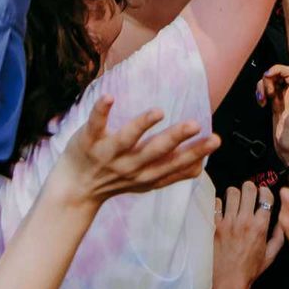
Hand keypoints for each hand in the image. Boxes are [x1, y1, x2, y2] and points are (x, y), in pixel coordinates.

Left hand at [52, 97, 216, 210]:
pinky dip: (101, 111)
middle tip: (196, 124)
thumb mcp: (145, 182)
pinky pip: (94, 125)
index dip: (195, 153)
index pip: (175, 164)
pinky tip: (109, 97)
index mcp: (147, 174)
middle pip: (155, 152)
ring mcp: (108, 154)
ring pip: (127, 139)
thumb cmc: (114, 180)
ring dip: (141, 125)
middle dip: (176, 138)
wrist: (72, 191)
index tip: (216, 140)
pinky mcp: (87, 142)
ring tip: (158, 112)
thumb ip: (171, 173)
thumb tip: (201, 167)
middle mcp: (130, 165)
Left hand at [212, 182, 283, 288]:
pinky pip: (217, 203)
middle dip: (250, 188)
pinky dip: (220, 203)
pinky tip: (223, 209)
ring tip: (235, 200)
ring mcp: (229, 222)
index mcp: (260, 227)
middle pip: (248, 188)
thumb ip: (279, 237)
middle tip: (249, 194)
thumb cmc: (249, 270)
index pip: (265, 197)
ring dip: (235, 194)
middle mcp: (245, 221)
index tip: (263, 194)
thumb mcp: (270, 255)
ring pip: (232, 192)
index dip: (265, 192)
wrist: (229, 281)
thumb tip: (283, 221)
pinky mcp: (216, 226)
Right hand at [257, 64, 288, 163]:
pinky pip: (266, 91)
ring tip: (263, 100)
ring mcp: (282, 99)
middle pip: (278, 74)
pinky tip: (261, 103)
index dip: (278, 69)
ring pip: (270, 82)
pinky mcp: (275, 105)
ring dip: (262, 87)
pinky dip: (261, 93)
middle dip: (268, 79)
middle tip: (266, 93)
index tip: (268, 76)